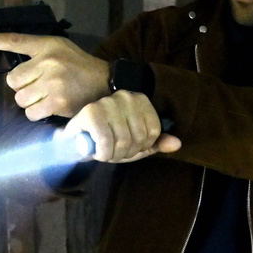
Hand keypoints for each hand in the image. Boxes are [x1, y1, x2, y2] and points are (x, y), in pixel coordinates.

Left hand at [0, 33, 109, 120]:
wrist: (106, 82)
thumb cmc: (78, 66)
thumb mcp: (59, 49)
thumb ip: (37, 55)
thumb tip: (12, 76)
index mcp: (47, 46)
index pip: (14, 41)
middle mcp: (48, 62)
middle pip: (13, 81)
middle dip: (23, 87)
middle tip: (40, 86)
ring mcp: (53, 83)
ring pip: (21, 99)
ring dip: (30, 102)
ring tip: (47, 96)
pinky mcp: (57, 102)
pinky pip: (32, 113)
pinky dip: (37, 113)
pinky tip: (51, 107)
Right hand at [63, 91, 181, 163]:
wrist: (75, 140)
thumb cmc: (109, 140)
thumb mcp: (136, 144)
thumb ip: (157, 143)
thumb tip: (177, 144)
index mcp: (140, 100)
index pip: (154, 132)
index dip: (142, 147)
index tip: (129, 147)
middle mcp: (125, 97)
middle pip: (139, 138)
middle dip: (126, 153)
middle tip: (114, 152)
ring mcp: (108, 102)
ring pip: (123, 141)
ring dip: (113, 155)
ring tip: (105, 151)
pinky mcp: (91, 112)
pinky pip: (105, 141)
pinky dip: (102, 153)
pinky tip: (96, 151)